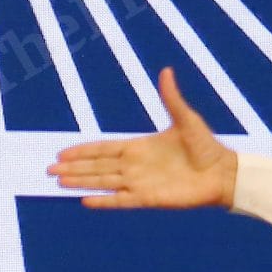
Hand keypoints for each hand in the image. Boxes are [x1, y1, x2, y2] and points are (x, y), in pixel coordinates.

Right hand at [47, 67, 237, 209]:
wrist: (222, 172)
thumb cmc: (206, 146)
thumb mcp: (186, 118)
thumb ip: (171, 97)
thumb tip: (166, 71)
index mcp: (139, 147)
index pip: (103, 149)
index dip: (83, 150)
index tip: (62, 152)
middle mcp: (135, 166)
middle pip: (97, 166)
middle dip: (73, 167)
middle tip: (49, 169)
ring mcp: (140, 183)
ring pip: (103, 182)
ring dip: (81, 182)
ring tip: (59, 182)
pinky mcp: (148, 199)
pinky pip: (120, 200)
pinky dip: (104, 201)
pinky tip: (85, 200)